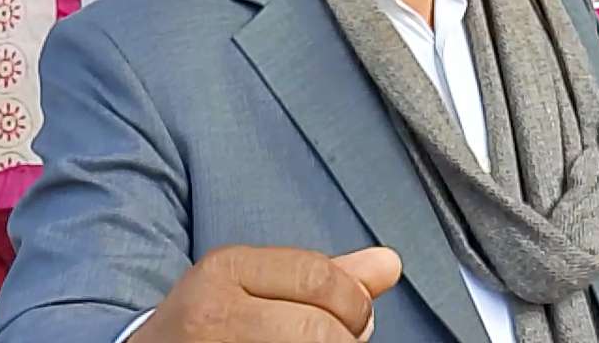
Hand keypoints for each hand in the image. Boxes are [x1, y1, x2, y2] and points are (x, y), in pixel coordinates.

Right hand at [135, 245, 402, 341]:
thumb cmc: (208, 329)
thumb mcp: (252, 287)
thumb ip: (322, 276)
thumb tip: (390, 263)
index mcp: (224, 269)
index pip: (321, 278)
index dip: (353, 303)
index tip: (351, 320)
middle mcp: (214, 313)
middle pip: (319, 328)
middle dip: (343, 340)